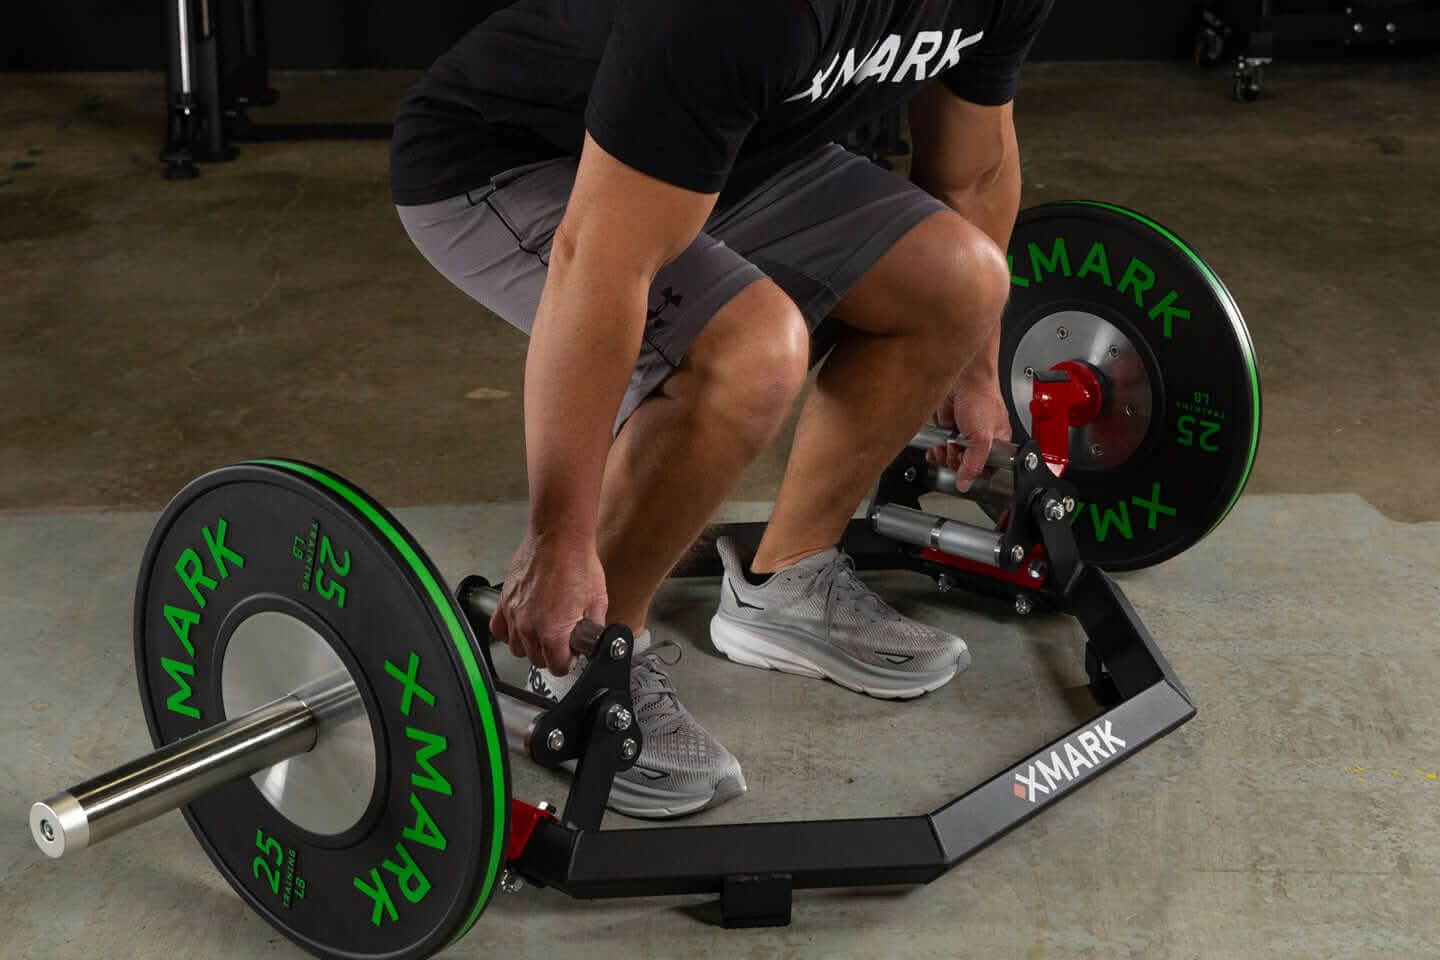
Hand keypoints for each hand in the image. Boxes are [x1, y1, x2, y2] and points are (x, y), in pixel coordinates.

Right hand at [490, 529, 606, 675]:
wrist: (559, 537)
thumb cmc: (577, 562)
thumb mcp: (598, 600)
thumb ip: (594, 627)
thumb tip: (594, 639)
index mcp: (554, 631)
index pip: (557, 667)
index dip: (568, 662)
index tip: (571, 654)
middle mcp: (530, 626)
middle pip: (536, 660)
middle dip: (550, 654)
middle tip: (561, 640)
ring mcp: (514, 614)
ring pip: (517, 648)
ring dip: (530, 645)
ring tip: (543, 631)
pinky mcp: (505, 601)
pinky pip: (499, 629)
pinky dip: (509, 632)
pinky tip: (522, 625)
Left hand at [927, 371, 1011, 492]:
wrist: (964, 377)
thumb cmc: (981, 397)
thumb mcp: (982, 437)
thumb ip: (974, 463)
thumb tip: (965, 483)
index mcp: (998, 443)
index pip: (986, 469)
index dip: (972, 473)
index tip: (964, 470)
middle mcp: (981, 440)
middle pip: (965, 466)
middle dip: (956, 462)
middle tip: (955, 452)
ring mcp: (964, 434)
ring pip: (951, 458)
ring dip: (945, 456)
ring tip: (947, 447)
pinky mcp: (949, 428)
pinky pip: (941, 447)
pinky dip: (936, 450)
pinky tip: (937, 447)